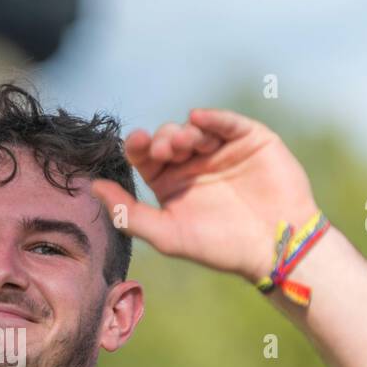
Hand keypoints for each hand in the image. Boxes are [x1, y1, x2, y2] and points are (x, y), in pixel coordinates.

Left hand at [91, 109, 318, 281]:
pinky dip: (213, 118)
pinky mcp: (249, 140)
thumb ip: (129, 213)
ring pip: (194, 128)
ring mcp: (220, 149)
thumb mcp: (167, 234)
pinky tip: (199, 119)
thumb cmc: (219, 247)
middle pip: (166, 138)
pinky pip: (227, 122)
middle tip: (165, 148)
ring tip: (185, 143)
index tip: (136, 142)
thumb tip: (92, 188)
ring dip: (185, 132)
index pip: (144, 156)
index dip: (137, 145)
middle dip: (162, 139)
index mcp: (169, 182)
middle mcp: (192, 163)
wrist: (273, 247)